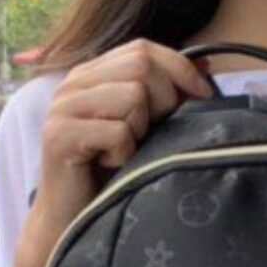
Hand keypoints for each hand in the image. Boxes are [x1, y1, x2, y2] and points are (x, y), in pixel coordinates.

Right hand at [29, 39, 213, 235]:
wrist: (72, 219)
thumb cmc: (111, 173)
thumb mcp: (144, 126)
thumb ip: (167, 92)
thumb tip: (207, 63)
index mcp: (92, 74)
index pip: (142, 48)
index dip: (179, 67)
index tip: (203, 95)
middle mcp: (73, 84)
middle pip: (140, 66)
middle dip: (163, 101)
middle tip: (151, 135)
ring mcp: (63, 108)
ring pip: (132, 96)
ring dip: (140, 132)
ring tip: (125, 152)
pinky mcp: (59, 136)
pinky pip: (118, 132)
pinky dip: (125, 154)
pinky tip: (111, 166)